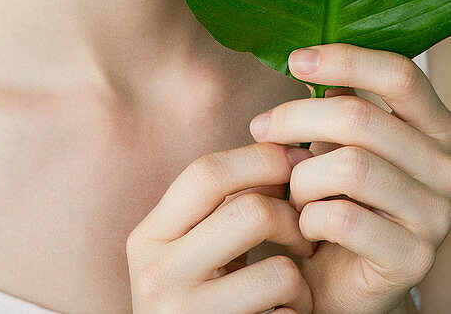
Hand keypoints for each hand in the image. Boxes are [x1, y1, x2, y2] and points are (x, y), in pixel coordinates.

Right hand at [126, 141, 316, 311]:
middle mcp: (157, 276)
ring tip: (292, 289)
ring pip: (280, 271)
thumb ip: (219, 206)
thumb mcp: (191, 250)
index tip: (293, 162)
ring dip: (301, 280)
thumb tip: (288, 151)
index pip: (206, 173)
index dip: (258, 158)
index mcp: (147, 238)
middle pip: (249, 213)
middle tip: (303, 233)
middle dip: (292, 218)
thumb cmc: (199, 299)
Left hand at [249, 42, 450, 313]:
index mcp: (434, 128)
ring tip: (292, 191)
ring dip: (302, 176)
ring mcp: (436, 216)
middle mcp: (447, 168)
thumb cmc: (336, 199)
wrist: (341, 284)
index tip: (295, 59)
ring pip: (349, 166)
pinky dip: (309, 218)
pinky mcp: (413, 259)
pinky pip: (343, 217)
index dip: (346, 60)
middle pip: (360, 118)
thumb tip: (306, 60)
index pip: (400, 75)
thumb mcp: (337, 142)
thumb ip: (336, 104)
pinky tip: (305, 227)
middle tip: (261, 129)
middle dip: (296, 118)